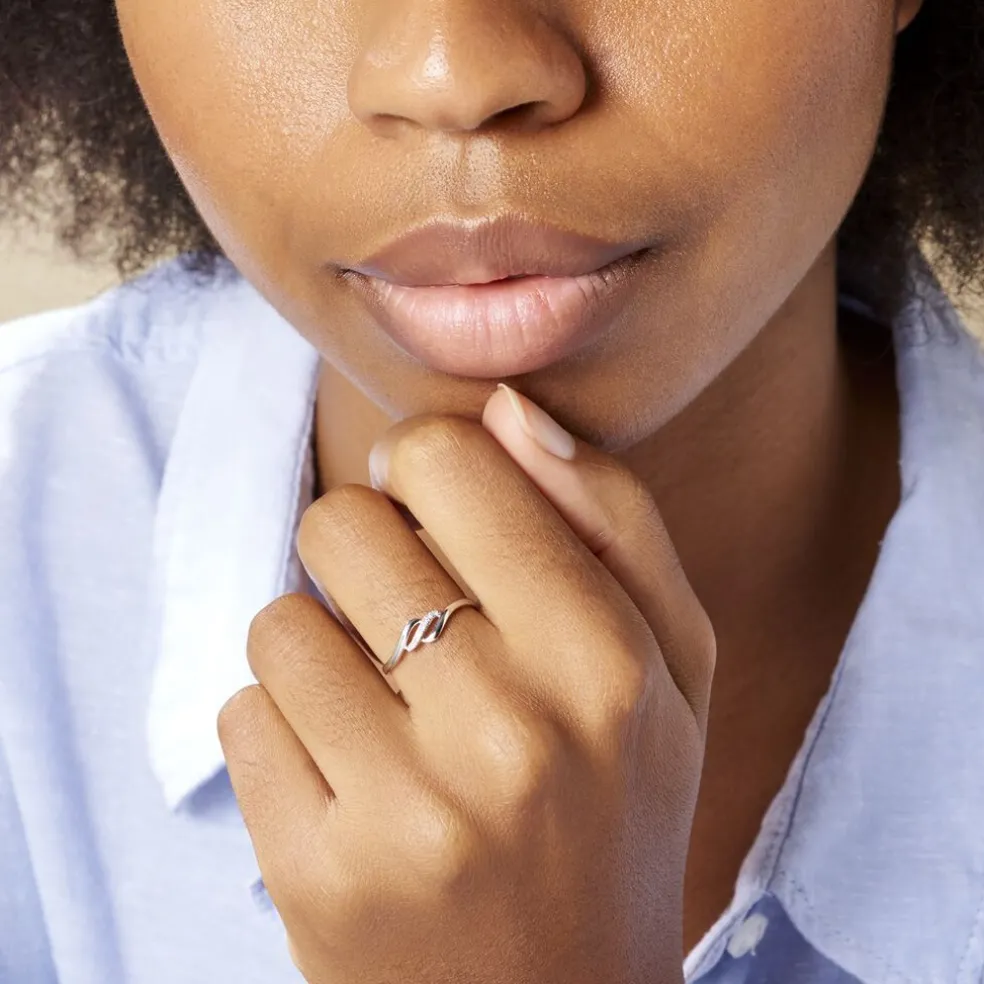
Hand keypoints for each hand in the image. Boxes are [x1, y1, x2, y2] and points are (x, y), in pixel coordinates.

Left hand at [218, 385, 715, 983]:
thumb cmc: (617, 808)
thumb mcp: (673, 663)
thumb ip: (613, 519)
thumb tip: (510, 410)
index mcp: (608, 661)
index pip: (445, 460)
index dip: (422, 468)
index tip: (432, 509)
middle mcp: (508, 732)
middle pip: (344, 524)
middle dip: (365, 550)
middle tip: (412, 616)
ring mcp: (405, 812)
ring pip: (279, 620)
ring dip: (320, 646)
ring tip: (386, 707)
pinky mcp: (316, 877)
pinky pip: (244, 714)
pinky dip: (285, 728)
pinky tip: (348, 776)